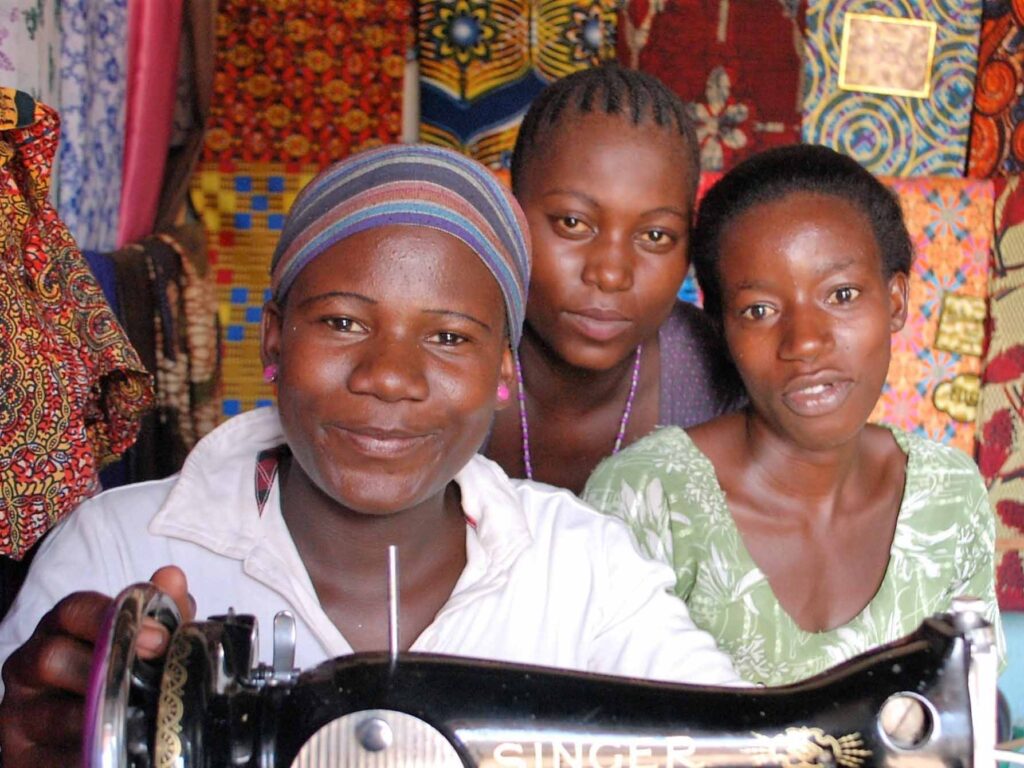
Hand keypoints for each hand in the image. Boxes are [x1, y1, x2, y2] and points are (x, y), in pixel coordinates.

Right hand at [0, 567, 193, 767]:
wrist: (101, 737)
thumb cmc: (124, 678)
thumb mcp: (149, 642)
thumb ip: (162, 611)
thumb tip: (171, 577)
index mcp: (62, 630)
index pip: (73, 610)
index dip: (112, 618)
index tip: (158, 638)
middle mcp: (30, 666)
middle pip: (50, 658)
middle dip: (105, 668)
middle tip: (150, 679)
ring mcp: (21, 714)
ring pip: (50, 714)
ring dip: (98, 718)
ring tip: (136, 721)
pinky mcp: (22, 758)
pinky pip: (47, 760)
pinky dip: (82, 757)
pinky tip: (116, 753)